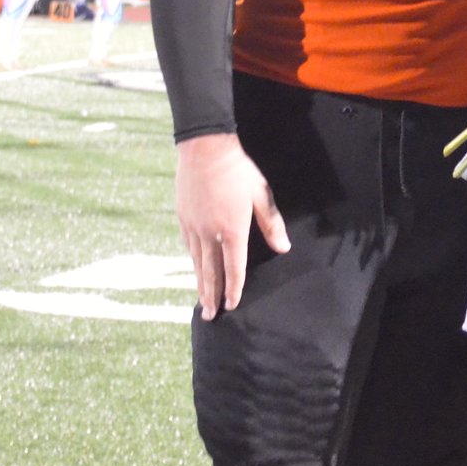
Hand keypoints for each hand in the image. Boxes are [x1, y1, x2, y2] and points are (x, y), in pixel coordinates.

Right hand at [175, 132, 290, 319]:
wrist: (205, 149)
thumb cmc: (238, 170)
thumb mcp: (261, 194)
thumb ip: (271, 223)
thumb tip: (283, 248)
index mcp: (232, 229)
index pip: (234, 267)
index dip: (235, 288)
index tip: (233, 305)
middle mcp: (210, 232)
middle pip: (211, 271)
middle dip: (212, 295)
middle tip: (210, 316)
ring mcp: (193, 226)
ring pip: (196, 262)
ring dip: (199, 283)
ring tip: (201, 301)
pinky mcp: (183, 217)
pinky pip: (188, 245)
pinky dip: (192, 261)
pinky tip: (193, 266)